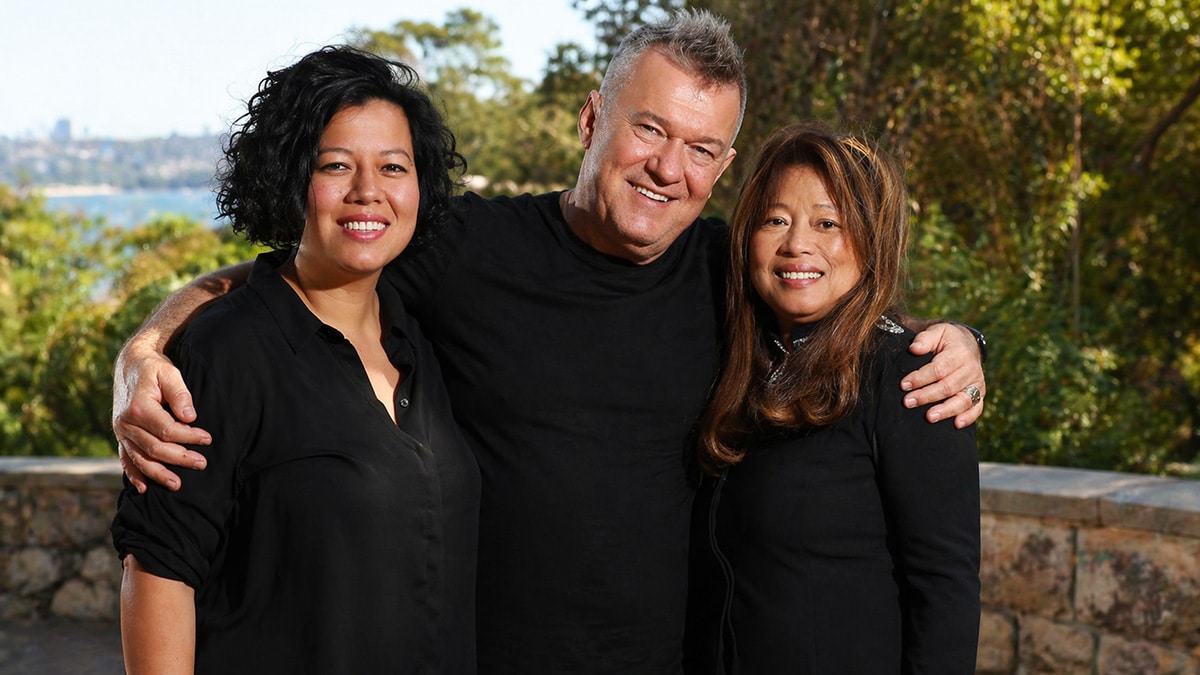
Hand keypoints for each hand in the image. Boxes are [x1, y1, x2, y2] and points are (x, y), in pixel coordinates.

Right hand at [113, 343, 209, 492]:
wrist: (130, 365)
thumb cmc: (154, 369)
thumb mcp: (169, 373)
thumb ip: (180, 394)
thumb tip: (190, 416)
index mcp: (138, 408)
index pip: (167, 430)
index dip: (189, 436)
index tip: (207, 439)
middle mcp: (126, 423)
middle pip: (155, 448)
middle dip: (180, 458)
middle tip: (202, 464)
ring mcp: (121, 431)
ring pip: (140, 458)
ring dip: (158, 474)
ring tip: (177, 485)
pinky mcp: (120, 436)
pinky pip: (125, 458)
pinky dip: (134, 474)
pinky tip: (144, 488)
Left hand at [901, 323, 985, 427]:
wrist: (967, 344)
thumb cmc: (946, 340)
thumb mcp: (937, 332)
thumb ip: (925, 338)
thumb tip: (914, 349)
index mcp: (959, 353)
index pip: (938, 369)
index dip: (921, 378)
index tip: (904, 385)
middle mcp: (970, 369)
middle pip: (947, 386)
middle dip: (926, 396)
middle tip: (908, 402)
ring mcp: (977, 383)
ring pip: (962, 400)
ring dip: (945, 410)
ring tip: (929, 417)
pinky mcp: (980, 394)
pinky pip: (976, 408)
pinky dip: (968, 418)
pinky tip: (956, 424)